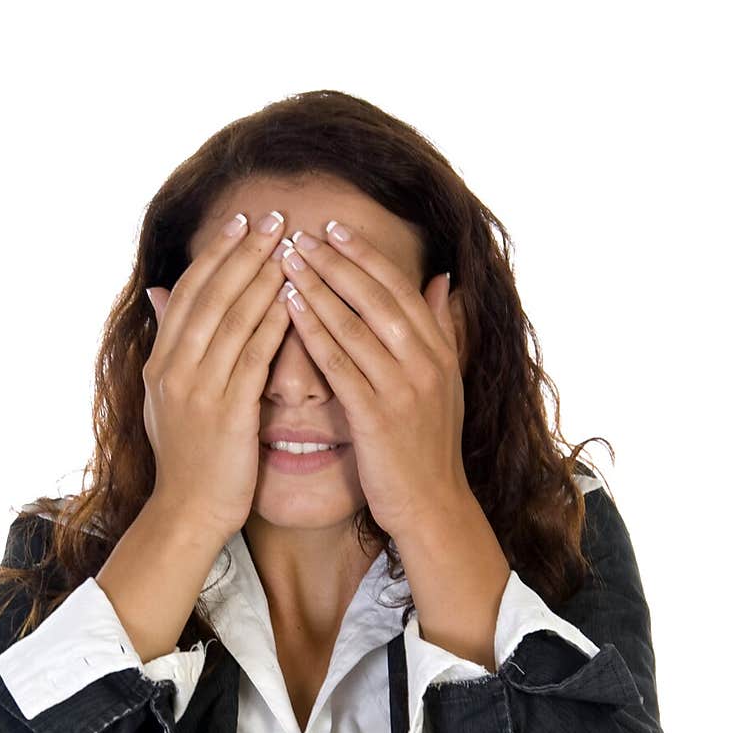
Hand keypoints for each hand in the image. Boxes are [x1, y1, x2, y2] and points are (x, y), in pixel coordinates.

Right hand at [143, 210, 290, 541]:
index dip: (216, 253)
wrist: (188, 512)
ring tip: (289, 243)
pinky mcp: (226, 412)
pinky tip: (295, 298)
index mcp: (160, 362)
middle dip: (242, 251)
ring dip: (262, 275)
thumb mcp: (165, 397)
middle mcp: (174, 369)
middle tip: (272, 216)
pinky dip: (273, 322)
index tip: (242, 221)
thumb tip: (159, 295)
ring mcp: (198, 389)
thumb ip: (168, 344)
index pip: (188, 292)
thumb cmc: (189, 458)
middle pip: (210, 294)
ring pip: (232, 318)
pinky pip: (253, 356)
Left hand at [276, 220, 470, 539]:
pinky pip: (340, 365)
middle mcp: (425, 363)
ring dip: (318, 288)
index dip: (365, 255)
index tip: (335, 228)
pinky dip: (314, 332)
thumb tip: (443, 280)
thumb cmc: (428, 447)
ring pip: (355, 325)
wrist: (432, 505)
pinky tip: (289, 309)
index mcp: (439, 351)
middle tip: (301, 234)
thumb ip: (442, 330)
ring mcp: (403, 389)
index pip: (399, 288)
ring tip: (286, 261)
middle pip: (376, 297)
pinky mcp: (377, 417)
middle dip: (336, 261)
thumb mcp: (445, 383)